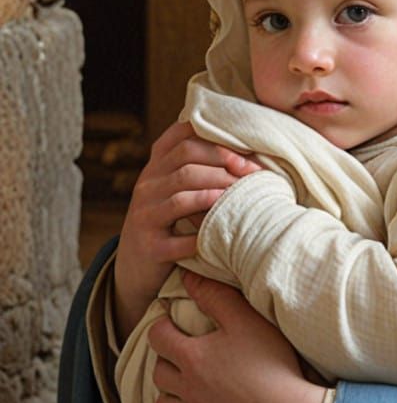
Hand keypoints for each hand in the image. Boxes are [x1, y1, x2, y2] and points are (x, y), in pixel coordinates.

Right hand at [113, 121, 260, 341]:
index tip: (245, 152)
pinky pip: (178, 238)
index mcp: (156, 165)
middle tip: (253, 175)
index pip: (181, 136)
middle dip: (224, 164)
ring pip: (182, 196)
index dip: (215, 139)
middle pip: (185, 160)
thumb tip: (254, 153)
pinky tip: (221, 232)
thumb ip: (202, 165)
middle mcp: (146, 185)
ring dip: (217, 194)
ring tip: (242, 198)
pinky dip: (202, 234)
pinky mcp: (149, 247)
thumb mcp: (179, 187)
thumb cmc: (172, 220)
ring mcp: (144, 216)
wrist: (136, 266)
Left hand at [151, 271, 324, 402]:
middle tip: (179, 349)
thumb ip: (216, 295)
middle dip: (165, 357)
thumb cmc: (269, 363)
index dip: (161, 326)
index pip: (158, 338)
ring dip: (168, 391)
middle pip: (158, 371)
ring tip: (182, 381)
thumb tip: (189, 278)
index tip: (169, 321)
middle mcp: (187, 389)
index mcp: (192, 358)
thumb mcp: (245, 319)